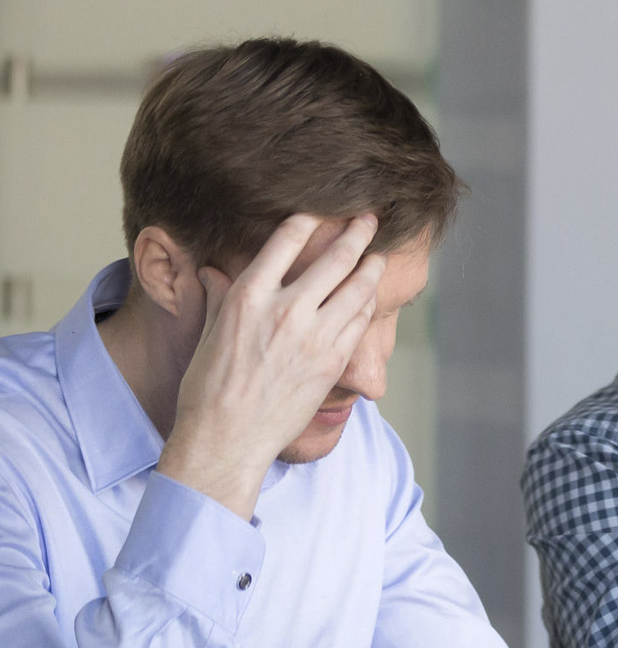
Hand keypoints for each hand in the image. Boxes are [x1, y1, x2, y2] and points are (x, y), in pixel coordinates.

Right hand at [158, 214, 385, 519]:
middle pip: (335, 258)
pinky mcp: (333, 362)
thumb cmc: (209, 386)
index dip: (311, 219)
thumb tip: (212, 272)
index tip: (324, 210)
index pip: (287, 240)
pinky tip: (371, 294)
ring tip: (379, 255)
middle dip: (357, 233)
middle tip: (370, 218)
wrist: (227, 437)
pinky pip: (360, 322)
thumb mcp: (210, 332)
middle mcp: (285, 310)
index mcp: (249, 295)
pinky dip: (368, 302)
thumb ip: (220, 296)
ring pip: (358, 289)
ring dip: (372, 267)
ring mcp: (314, 336)